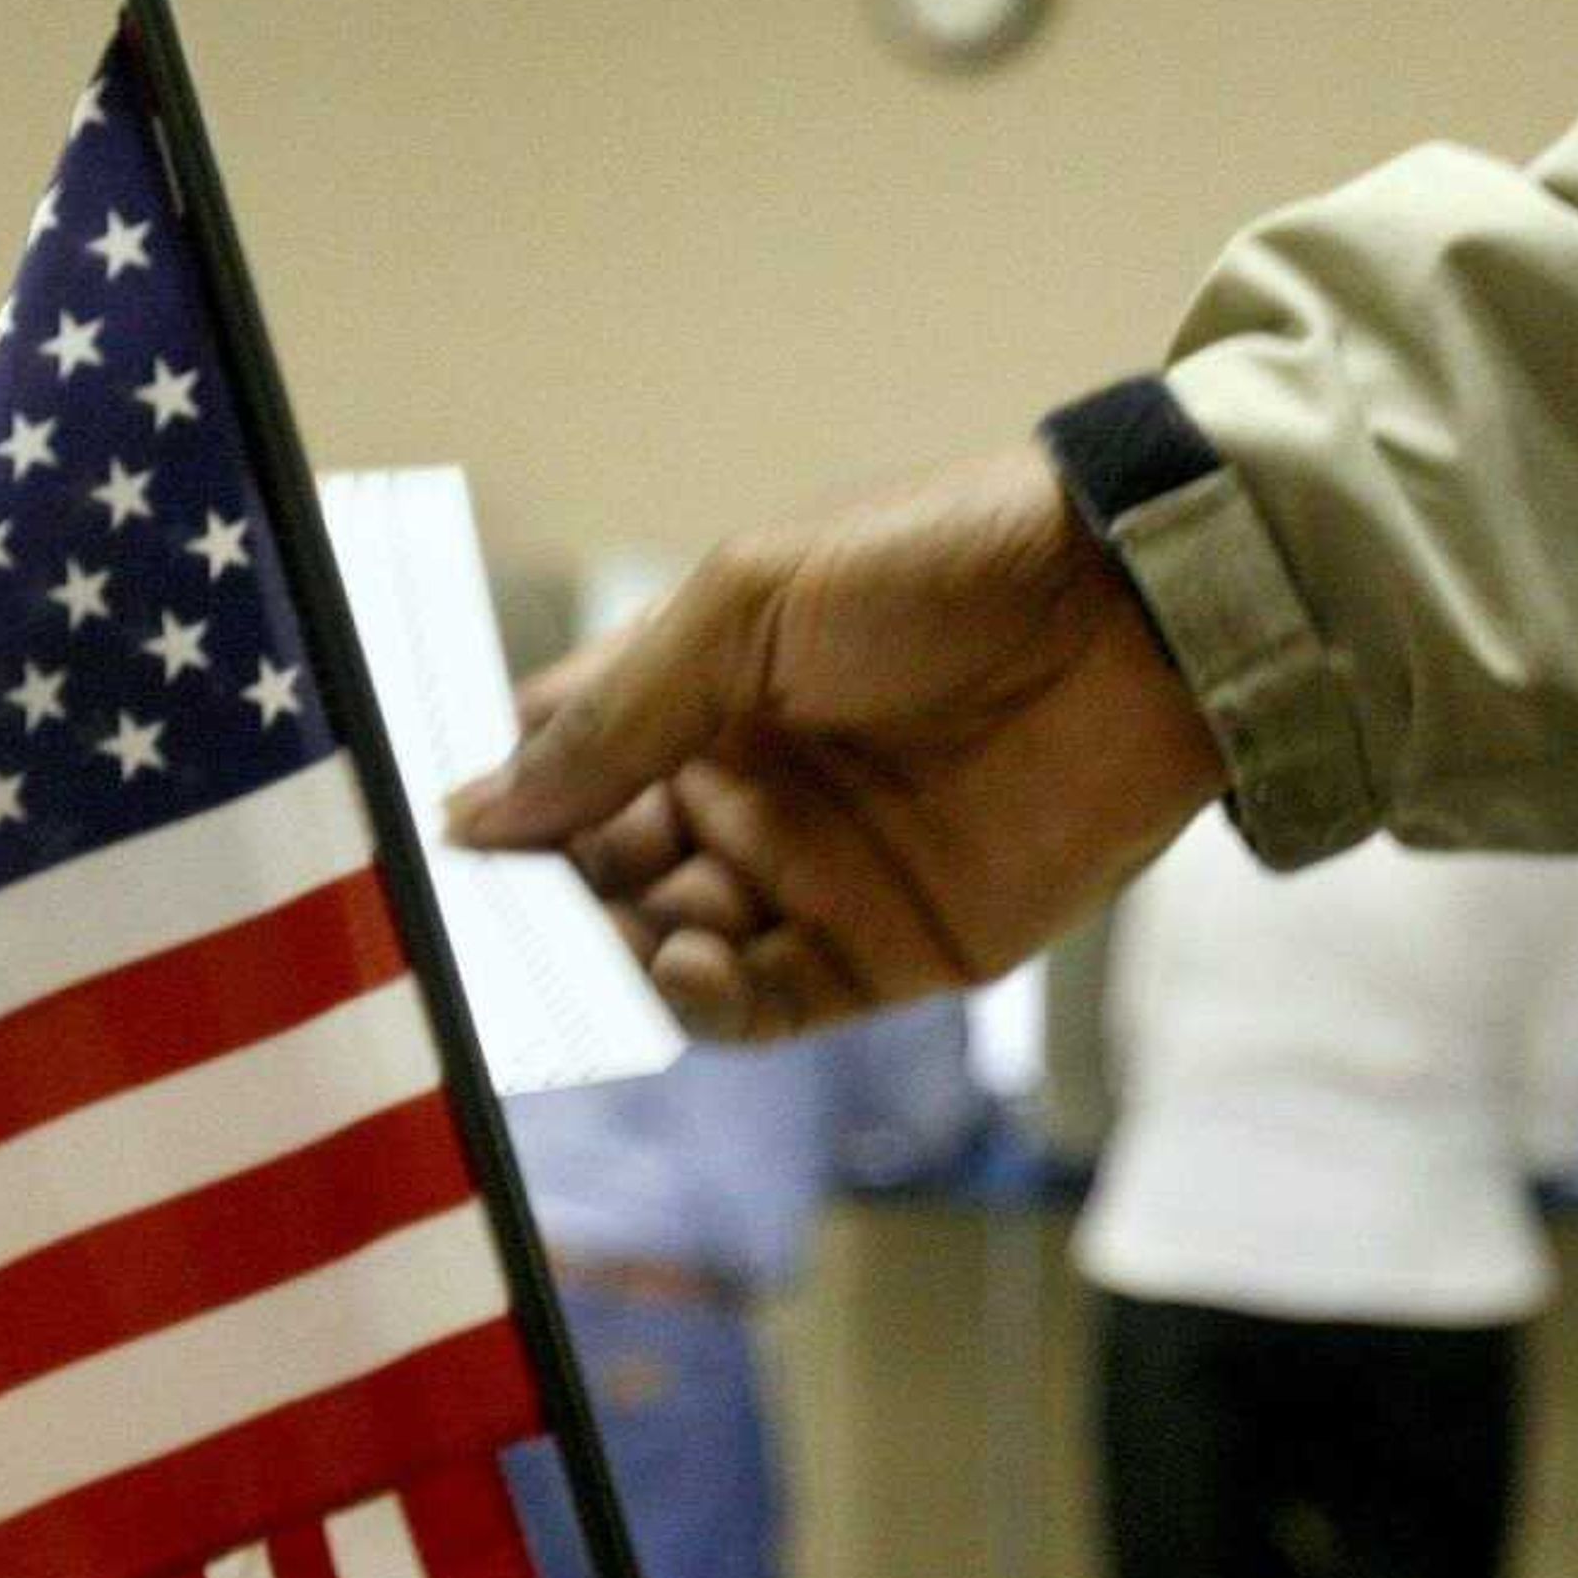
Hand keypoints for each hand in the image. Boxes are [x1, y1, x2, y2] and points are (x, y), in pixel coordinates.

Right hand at [446, 448, 1223, 1039]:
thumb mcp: (744, 608)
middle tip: (504, 927)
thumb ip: (614, 719)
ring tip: (618, 936)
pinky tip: (684, 967)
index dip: (505, 814)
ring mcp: (808, 878)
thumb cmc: (936, 569)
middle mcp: (740, 794)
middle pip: (599, 878)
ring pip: (666, 953)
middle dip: (547, 907)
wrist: (1133, 615)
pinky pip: (764, 1008)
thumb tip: (473, 811)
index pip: (564, 773)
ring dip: (619, 959)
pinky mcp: (886, 953)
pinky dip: (707, 1004)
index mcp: (697, 698)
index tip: (445, 853)